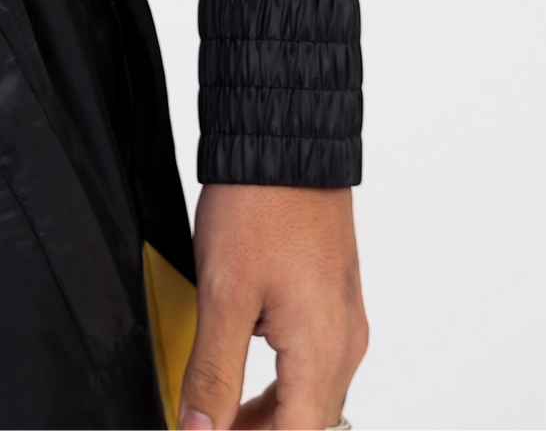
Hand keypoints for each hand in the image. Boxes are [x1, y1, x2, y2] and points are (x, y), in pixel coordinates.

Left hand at [179, 183, 366, 430]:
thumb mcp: (224, 295)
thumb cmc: (260, 207)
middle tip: (206, 428)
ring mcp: (343, 322)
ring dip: (268, 416)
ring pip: (311, 396)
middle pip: (307, 424)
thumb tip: (200, 429)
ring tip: (218, 417)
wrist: (284, 143)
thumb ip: (213, 372)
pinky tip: (244, 378)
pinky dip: (281, 384)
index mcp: (323, 353)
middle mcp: (345, 344)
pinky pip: (313, 363)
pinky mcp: (333, 301)